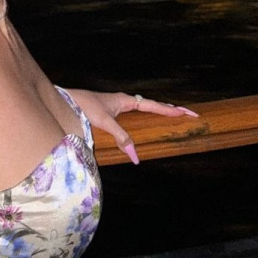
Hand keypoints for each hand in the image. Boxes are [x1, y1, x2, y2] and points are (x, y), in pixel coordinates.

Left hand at [72, 90, 199, 165]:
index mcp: (127, 100)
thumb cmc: (85, 107)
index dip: (170, 110)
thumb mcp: (106, 123)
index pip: (154, 105)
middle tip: (189, 113)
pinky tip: (148, 118)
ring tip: (174, 114)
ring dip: (160, 110)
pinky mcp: (114, 109)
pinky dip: (148, 113)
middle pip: (153, 104)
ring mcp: (120, 104)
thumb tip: (136, 157)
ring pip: (146, 107)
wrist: (68, 101)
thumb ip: (122, 138)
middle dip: (171, 109)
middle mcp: (125, 100)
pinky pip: (137, 111)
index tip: (187, 113)